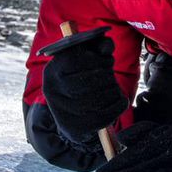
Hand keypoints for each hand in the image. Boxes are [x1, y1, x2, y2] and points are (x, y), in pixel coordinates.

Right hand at [41, 30, 127, 145]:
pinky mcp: (77, 127)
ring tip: (113, 87)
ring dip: (114, 88)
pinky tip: (118, 99)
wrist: (71, 115)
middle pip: (90, 79)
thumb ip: (97, 46)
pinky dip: (119, 104)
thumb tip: (107, 43)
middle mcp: (52, 91)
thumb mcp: (85, 59)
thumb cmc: (81, 78)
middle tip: (110, 74)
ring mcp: (63, 111)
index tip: (108, 60)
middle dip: (107, 74)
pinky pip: (108, 113)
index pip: (77, 59)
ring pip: (100, 96)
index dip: (99, 59)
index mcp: (52, 70)